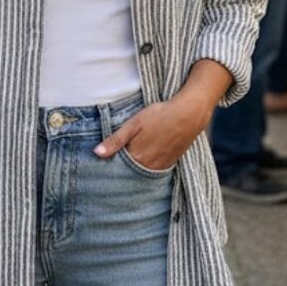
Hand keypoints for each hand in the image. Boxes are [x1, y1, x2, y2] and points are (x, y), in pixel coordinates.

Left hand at [93, 98, 208, 171]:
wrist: (189, 114)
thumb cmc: (160, 115)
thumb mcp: (134, 124)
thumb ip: (115, 140)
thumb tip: (97, 153)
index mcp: (137, 157)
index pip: (118, 167)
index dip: (111, 163)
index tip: (103, 162)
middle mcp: (149, 166)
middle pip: (130, 171)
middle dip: (122, 168)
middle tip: (116, 160)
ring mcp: (162, 165)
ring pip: (143, 171)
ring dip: (135, 167)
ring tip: (131, 157)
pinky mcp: (171, 162)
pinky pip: (155, 169)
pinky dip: (148, 166)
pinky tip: (146, 156)